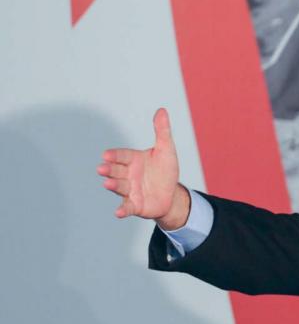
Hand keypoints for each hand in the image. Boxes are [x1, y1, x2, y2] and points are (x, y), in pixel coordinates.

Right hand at [97, 108, 188, 228]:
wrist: (172, 194)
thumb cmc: (165, 170)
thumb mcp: (166, 150)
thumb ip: (162, 131)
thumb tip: (162, 110)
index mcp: (133, 160)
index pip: (122, 156)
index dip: (115, 156)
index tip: (106, 155)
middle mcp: (128, 174)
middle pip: (116, 171)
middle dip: (109, 169)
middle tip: (102, 168)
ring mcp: (130, 190)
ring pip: (119, 187)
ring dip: (113, 185)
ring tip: (107, 183)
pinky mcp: (135, 205)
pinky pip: (127, 207)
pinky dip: (122, 210)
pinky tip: (118, 213)